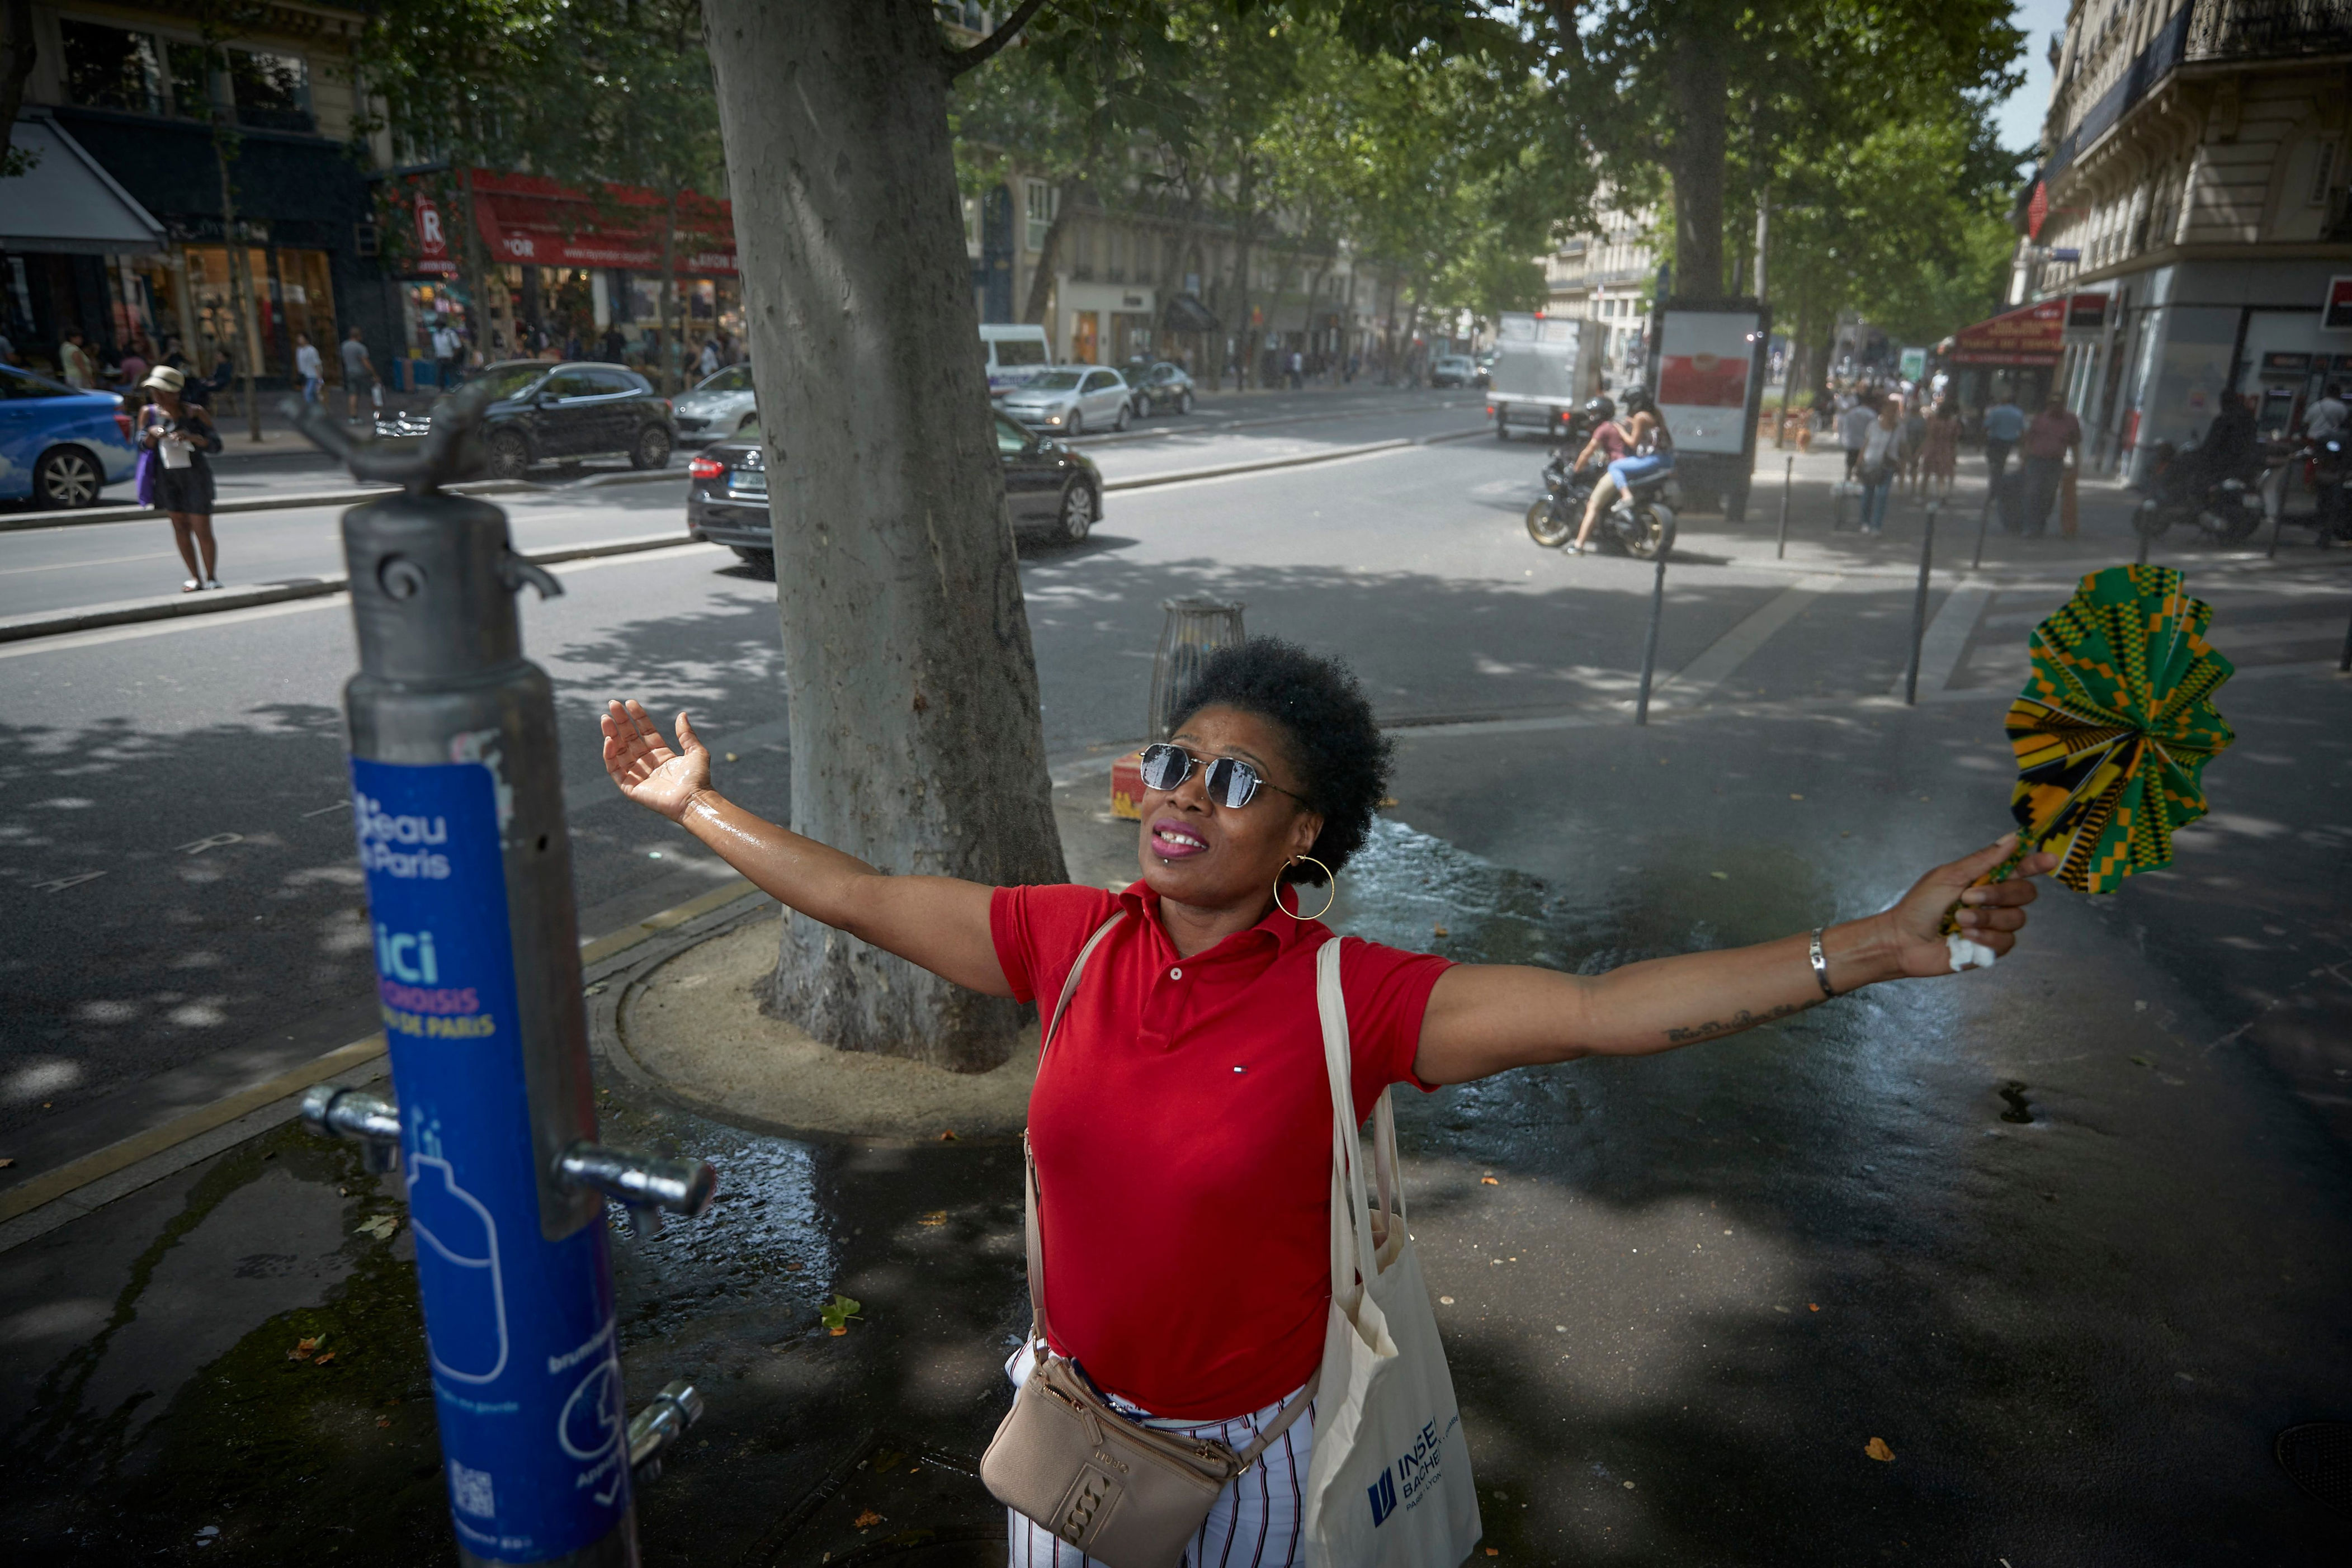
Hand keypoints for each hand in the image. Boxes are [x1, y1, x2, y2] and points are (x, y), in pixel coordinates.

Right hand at [601, 700, 710, 821]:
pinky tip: (609, 740)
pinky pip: (615, 769)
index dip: (638, 717)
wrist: (693, 800)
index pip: (646, 732)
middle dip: (620, 722)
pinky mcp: (630, 787)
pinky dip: (609, 755)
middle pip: (630, 739)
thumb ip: (687, 734)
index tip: (630, 702)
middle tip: (613, 704)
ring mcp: (638, 775)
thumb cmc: (698, 779)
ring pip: (619, 751)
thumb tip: (682, 714)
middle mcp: (648, 764)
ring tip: (606, 718)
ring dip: (611, 734)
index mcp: (662, 755)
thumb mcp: (696, 752)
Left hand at [1879, 834, 2058, 978]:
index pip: (2021, 869)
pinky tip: (1965, 937)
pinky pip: (2007, 941)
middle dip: (1999, 894)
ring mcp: (1996, 925)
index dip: (2037, 863)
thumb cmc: (1920, 905)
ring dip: (1986, 918)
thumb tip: (2013, 838)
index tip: (2050, 859)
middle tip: (1968, 897)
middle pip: (2025, 893)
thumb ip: (1983, 860)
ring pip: (2017, 919)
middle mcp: (1996, 901)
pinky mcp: (1992, 948)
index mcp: (1986, 879)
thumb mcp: (1948, 876)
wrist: (1903, 939)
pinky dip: (1985, 938)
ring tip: (1959, 920)